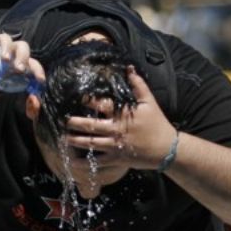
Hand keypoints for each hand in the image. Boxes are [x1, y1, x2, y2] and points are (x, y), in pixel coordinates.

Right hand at [0, 26, 45, 99]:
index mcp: (14, 63)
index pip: (31, 63)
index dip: (37, 70)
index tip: (39, 79)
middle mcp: (7, 50)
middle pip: (22, 47)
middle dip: (23, 58)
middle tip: (19, 69)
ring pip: (6, 38)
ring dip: (7, 48)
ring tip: (3, 59)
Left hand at [63, 66, 177, 170]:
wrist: (166, 149)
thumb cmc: (158, 124)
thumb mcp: (150, 102)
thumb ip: (138, 84)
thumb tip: (128, 68)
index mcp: (122, 115)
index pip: (102, 106)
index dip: (89, 101)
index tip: (78, 99)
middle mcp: (116, 130)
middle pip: (92, 126)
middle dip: (76, 123)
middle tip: (63, 121)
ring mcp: (115, 146)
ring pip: (91, 144)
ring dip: (76, 141)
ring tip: (63, 138)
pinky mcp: (116, 159)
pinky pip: (97, 162)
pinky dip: (85, 163)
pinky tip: (72, 162)